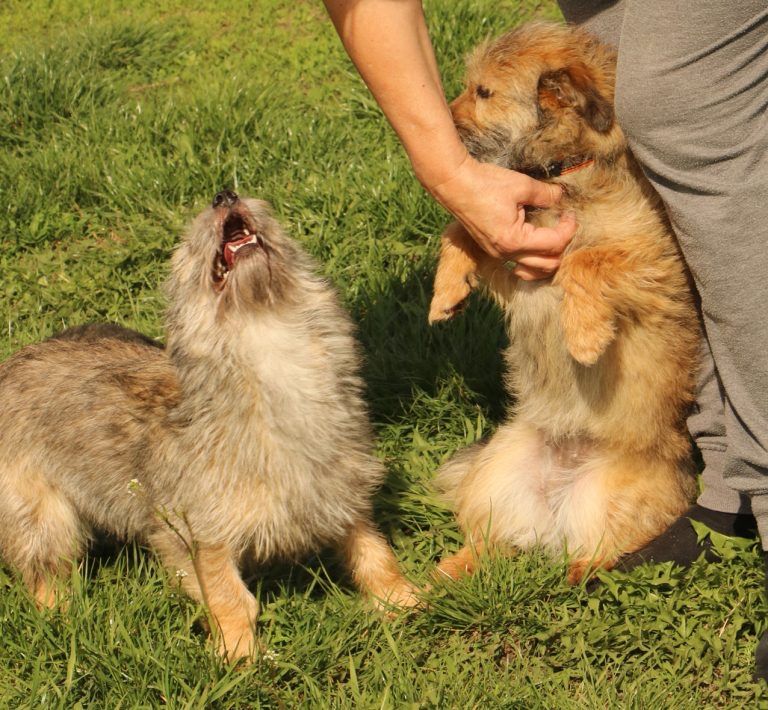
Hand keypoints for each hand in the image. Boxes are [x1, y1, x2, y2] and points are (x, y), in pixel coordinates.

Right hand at [428, 155, 576, 279]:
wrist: (454, 184)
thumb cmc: (485, 183)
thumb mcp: (521, 186)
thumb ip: (546, 195)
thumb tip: (561, 197)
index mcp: (514, 241)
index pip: (554, 244)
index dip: (569, 228)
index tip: (570, 213)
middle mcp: (506, 254)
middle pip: (547, 265)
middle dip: (562, 247)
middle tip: (564, 225)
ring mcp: (497, 254)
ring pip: (532, 272)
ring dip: (547, 260)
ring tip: (552, 239)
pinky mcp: (493, 250)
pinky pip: (519, 265)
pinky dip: (532, 261)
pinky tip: (536, 245)